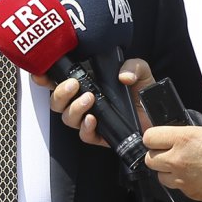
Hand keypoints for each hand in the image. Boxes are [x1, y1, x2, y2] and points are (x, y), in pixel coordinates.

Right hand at [33, 58, 156, 147]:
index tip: (41, 75)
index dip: (45, 78)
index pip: (58, 82)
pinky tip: (93, 119)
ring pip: (67, 118)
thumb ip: (133, 66)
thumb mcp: (141, 72)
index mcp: (87, 85)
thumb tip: (122, 75)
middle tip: (74, 85)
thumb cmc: (145, 94)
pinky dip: (86, 127)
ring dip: (75, 108)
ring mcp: (90, 120)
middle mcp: (84, 103)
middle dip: (60, 93)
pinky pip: (84, 135)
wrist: (160, 118)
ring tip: (90, 99)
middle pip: (57, 102)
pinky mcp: (100, 136)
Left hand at [144, 122, 201, 201]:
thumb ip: (194, 131)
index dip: (153, 138)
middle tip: (169, 153)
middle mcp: (179, 159)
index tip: (158, 139)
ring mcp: (184, 179)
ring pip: (161, 177)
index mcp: (183, 138)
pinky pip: (178, 188)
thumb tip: (186, 134)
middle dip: (158, 155)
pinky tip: (197, 177)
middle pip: (150, 159)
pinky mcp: (192, 193)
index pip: (149, 137)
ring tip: (184, 166)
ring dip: (168, 171)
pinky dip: (184, 183)